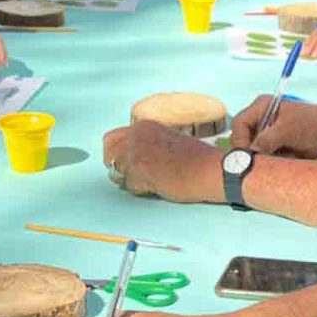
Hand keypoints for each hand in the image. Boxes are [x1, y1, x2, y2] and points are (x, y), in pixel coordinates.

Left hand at [103, 122, 222, 202]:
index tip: (121, 162)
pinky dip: (140, 190)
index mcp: (143, 127)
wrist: (207, 168)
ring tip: (148, 182)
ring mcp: (136, 154)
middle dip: (116, 167)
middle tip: (127, 176)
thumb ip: (147, 144)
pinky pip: (129, 186)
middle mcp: (135, 137)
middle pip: (108, 156)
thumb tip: (130, 158)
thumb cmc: (195, 158)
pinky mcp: (140, 172)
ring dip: (129, 180)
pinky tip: (155, 187)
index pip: (110, 139)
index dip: (114, 154)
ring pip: (117, 173)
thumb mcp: (166, 140)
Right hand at [230, 95, 316, 156]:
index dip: (240, 140)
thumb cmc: (310, 125)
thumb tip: (250, 152)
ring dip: (258, 156)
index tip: (247, 156)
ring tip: (269, 162)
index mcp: (261, 106)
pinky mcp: (273, 142)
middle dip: (248, 150)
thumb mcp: (287, 131)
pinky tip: (276, 162)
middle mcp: (260, 117)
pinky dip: (266, 159)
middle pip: (242, 136)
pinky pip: (262, 153)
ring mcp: (266, 130)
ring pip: (251, 147)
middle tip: (256, 163)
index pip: (239, 124)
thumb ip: (267, 140)